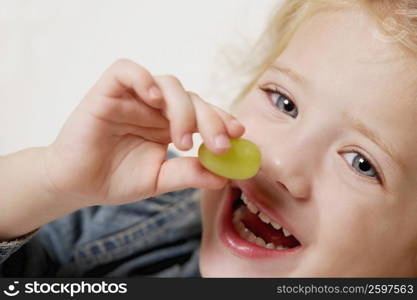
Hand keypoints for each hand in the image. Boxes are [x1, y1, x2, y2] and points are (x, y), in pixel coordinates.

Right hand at [43, 59, 244, 206]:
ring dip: (183, 109)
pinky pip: (128, 71)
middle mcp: (155, 107)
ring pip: (168, 84)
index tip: (238, 134)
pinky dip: (143, 78)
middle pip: (192, 98)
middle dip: (211, 119)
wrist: (78, 184)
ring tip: (182, 141)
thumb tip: (224, 176)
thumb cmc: (116, 179)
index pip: (202, 113)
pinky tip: (153, 99)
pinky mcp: (108, 90)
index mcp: (169, 124)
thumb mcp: (160, 180)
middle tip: (220, 145)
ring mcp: (133, 97)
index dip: (221, 119)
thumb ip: (189, 174)